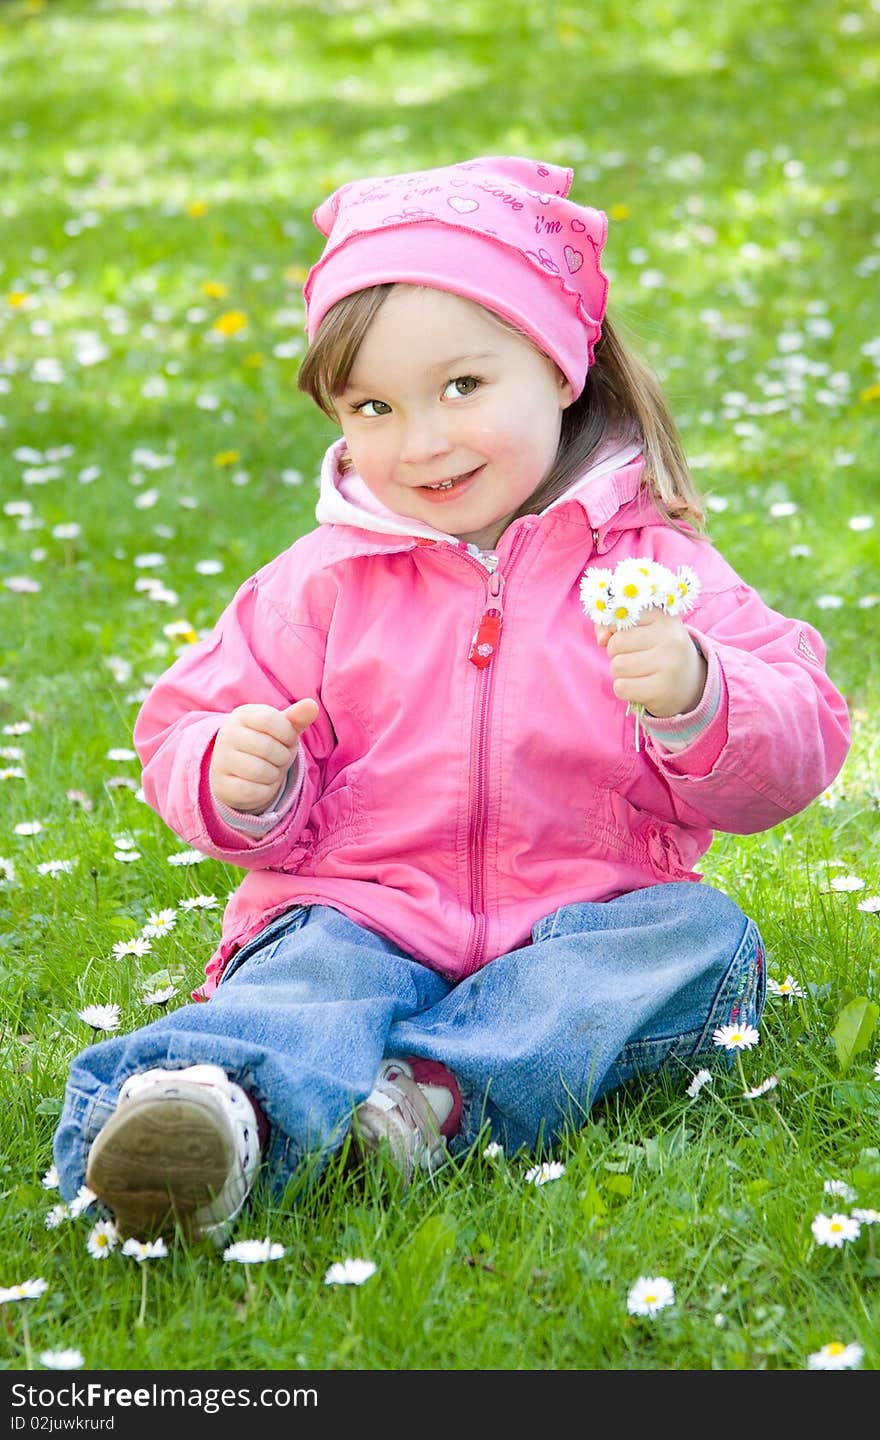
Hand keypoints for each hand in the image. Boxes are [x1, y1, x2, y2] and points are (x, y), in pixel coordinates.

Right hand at [209, 698, 318, 813]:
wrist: (241, 772)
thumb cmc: (268, 744)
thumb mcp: (283, 729)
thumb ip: (298, 717)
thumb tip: (312, 705)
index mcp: (242, 715)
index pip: (269, 719)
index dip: (287, 733)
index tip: (288, 740)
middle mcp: (227, 734)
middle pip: (267, 747)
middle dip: (282, 757)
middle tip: (278, 758)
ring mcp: (221, 759)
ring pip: (260, 771)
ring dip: (274, 774)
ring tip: (269, 770)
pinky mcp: (222, 784)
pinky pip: (252, 791)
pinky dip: (264, 791)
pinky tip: (259, 784)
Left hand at [596, 610, 706, 717]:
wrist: (691, 682)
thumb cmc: (657, 650)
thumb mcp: (642, 630)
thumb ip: (613, 626)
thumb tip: (602, 639)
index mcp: (665, 617)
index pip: (620, 617)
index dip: (615, 629)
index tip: (628, 635)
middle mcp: (670, 638)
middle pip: (616, 644)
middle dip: (617, 653)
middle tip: (635, 657)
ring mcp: (669, 664)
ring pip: (617, 666)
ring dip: (620, 673)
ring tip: (638, 672)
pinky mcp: (662, 690)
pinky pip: (621, 687)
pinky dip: (624, 689)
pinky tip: (639, 687)